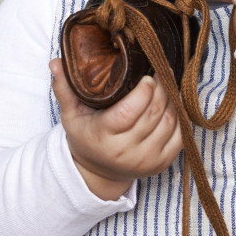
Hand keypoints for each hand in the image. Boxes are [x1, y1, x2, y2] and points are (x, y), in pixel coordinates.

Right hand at [50, 58, 182, 199]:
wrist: (98, 172)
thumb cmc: (85, 137)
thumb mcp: (70, 115)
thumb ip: (64, 88)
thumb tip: (55, 62)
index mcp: (105, 138)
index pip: (129, 111)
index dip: (143, 91)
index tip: (146, 76)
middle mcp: (127, 152)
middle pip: (154, 113)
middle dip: (161, 89)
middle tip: (160, 72)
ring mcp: (147, 160)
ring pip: (170, 122)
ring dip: (171, 100)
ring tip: (165, 85)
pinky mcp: (162, 164)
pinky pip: (180, 135)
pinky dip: (179, 116)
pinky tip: (172, 104)